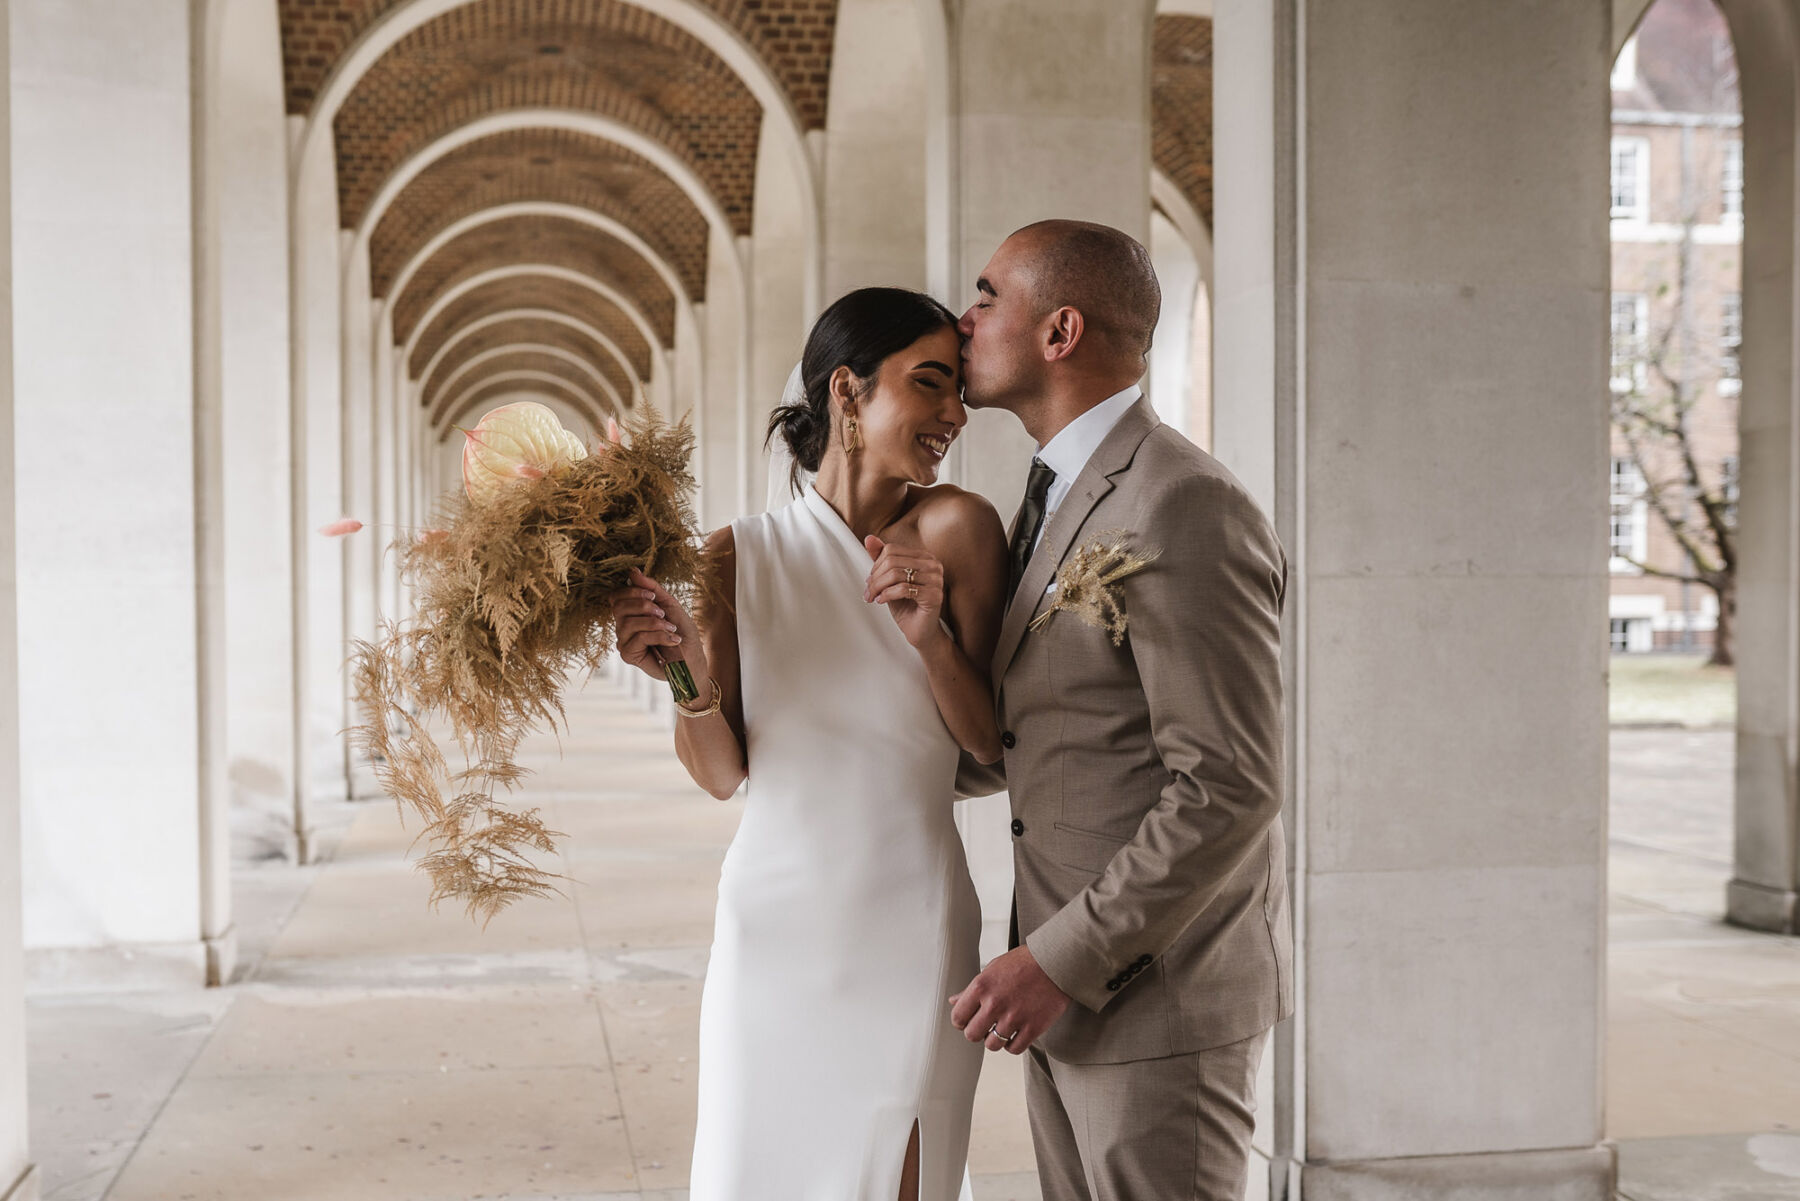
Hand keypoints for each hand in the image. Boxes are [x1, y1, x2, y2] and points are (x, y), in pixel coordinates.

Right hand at [613, 567, 702, 681]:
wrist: (693, 658)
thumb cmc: (682, 632)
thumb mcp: (670, 605)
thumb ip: (651, 588)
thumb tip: (632, 571)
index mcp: (630, 612)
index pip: (616, 596)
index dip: (632, 591)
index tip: (653, 596)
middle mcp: (623, 626)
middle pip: (619, 607)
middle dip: (644, 606)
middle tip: (663, 613)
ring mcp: (624, 641)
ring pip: (628, 623)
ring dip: (655, 623)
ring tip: (671, 628)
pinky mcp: (628, 655)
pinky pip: (638, 638)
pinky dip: (659, 636)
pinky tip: (673, 640)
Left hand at [863, 536, 945, 647]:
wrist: (919, 630)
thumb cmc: (907, 605)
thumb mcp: (890, 580)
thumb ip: (881, 559)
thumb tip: (869, 538)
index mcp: (924, 557)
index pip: (892, 550)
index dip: (876, 565)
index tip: (870, 581)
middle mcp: (933, 565)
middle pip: (892, 561)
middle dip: (875, 578)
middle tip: (868, 592)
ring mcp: (936, 579)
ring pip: (896, 574)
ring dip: (878, 588)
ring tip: (874, 597)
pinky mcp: (934, 595)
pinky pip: (903, 589)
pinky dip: (887, 595)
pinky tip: (882, 601)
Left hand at [948, 945, 1069, 1054]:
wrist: (1056, 962)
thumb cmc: (1023, 963)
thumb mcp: (992, 969)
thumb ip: (971, 989)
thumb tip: (953, 1001)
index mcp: (981, 986)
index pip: (958, 1018)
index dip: (962, 1021)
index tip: (970, 1019)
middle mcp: (995, 1003)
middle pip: (972, 1035)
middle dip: (977, 1032)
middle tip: (986, 1025)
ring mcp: (1014, 1017)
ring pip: (992, 1045)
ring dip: (995, 1039)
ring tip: (1003, 1028)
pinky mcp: (1033, 1027)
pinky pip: (1014, 1049)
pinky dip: (1013, 1044)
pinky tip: (1016, 1033)